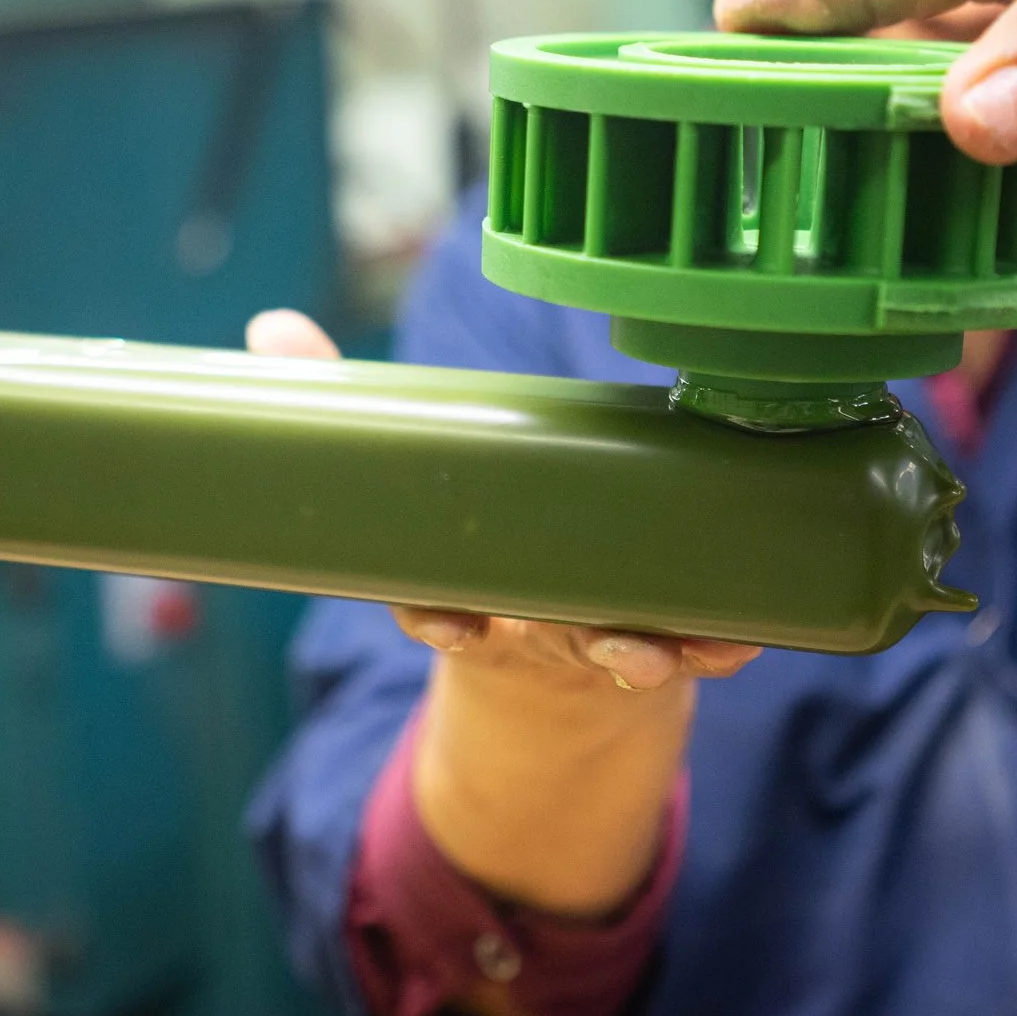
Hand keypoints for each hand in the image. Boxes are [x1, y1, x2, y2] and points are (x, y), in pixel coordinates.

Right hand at [246, 308, 759, 917]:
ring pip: (620, 648)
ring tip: (649, 650)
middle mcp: (531, 625)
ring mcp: (600, 634)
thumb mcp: (410, 491)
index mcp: (463, 597)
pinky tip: (749, 636)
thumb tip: (268, 328)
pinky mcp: (669, 634)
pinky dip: (724, 640)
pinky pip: (700, 641)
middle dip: (555, 634)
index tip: (449, 621)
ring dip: (638, 651)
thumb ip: (346, 408)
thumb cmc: (477, 557)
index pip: (438, 609)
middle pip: (539, 633)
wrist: (553, 687)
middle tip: (569, 635)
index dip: (441, 617)